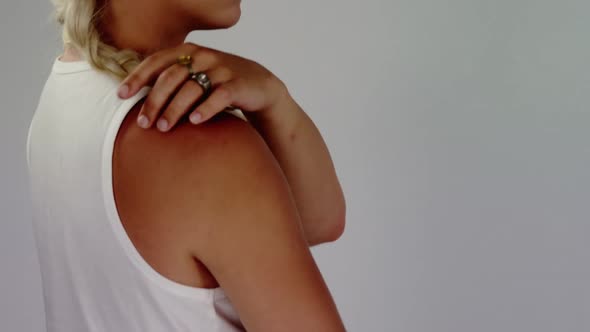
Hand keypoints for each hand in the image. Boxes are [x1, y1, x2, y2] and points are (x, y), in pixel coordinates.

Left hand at [117, 42, 288, 131]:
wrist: (259, 85)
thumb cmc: (219, 83)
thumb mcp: (195, 75)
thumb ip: (171, 81)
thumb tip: (136, 100)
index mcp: (188, 52)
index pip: (156, 61)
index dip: (137, 78)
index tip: (121, 95)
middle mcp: (203, 57)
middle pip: (171, 77)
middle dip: (154, 101)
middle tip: (144, 123)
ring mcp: (221, 69)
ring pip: (192, 88)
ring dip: (175, 109)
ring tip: (164, 128)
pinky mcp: (238, 84)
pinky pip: (219, 96)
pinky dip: (205, 109)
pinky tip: (195, 122)